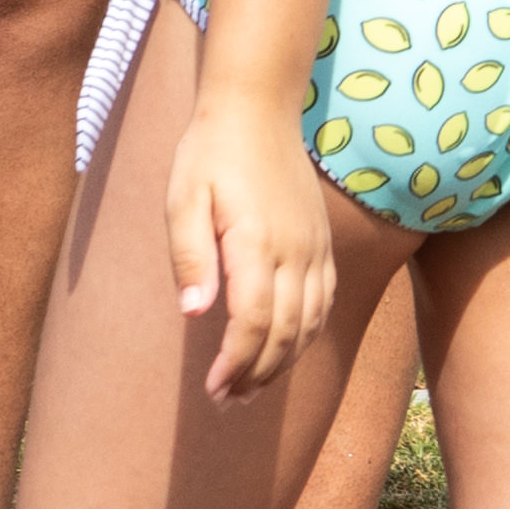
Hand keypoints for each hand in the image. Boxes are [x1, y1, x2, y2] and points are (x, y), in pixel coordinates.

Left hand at [167, 98, 337, 402]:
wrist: (258, 107)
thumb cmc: (211, 153)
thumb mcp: (184, 198)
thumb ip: (190, 257)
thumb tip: (195, 315)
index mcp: (256, 242)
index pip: (253, 323)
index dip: (234, 364)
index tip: (212, 390)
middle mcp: (294, 249)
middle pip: (285, 333)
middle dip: (256, 375)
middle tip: (227, 400)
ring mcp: (314, 245)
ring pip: (310, 323)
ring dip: (283, 363)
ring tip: (252, 387)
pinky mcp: (322, 240)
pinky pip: (325, 300)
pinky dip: (308, 334)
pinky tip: (285, 347)